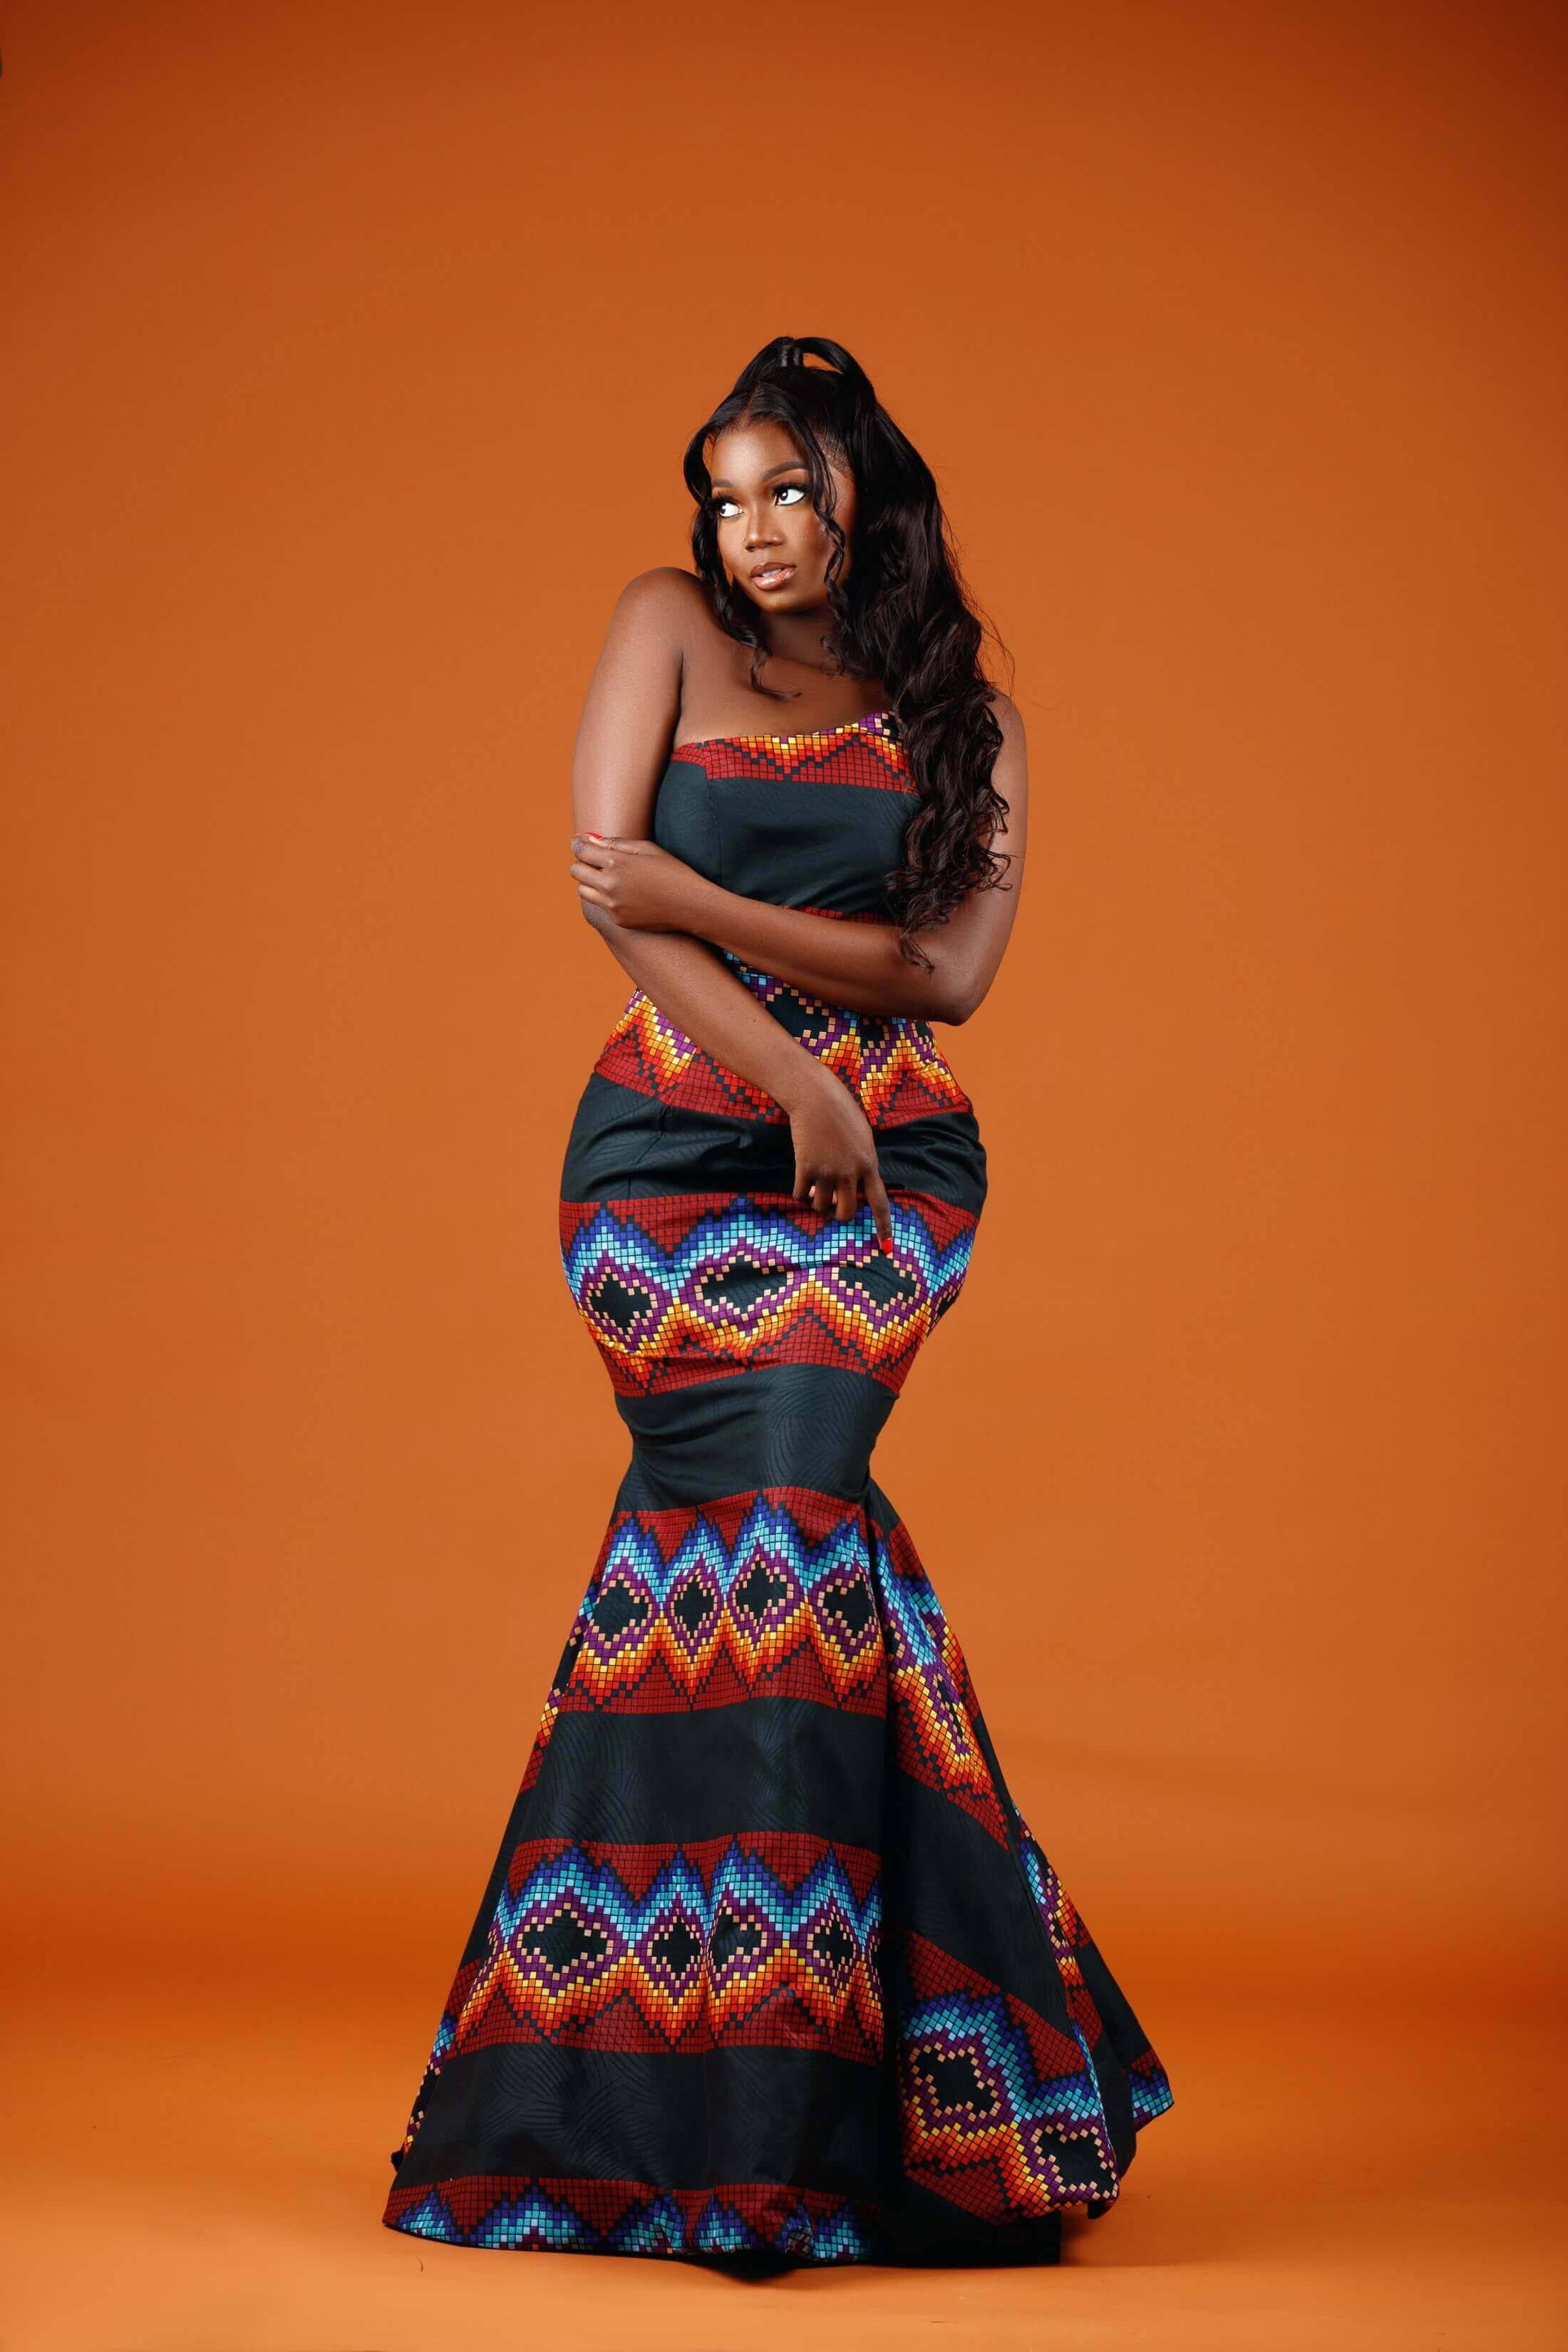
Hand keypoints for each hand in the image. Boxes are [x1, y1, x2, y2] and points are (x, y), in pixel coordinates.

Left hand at [569, 836, 703, 931]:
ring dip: (589, 882)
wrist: (691, 905)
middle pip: (576, 871)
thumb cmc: (673, 872)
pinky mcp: (618, 920)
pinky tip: (626, 894)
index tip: (577, 841)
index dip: (577, 843)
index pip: (581, 851)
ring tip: (607, 876)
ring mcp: (612, 905)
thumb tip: (590, 839)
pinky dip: (606, 898)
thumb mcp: (647, 849)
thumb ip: (616, 843)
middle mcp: (610, 885)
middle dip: (581, 863)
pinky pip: (601, 906)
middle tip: (592, 859)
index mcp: (617, 863)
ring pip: (583, 891)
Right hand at [783, 1068, 894, 1251]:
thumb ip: (862, 1164)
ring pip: (821, 1206)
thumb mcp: (863, 1137)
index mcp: (869, 1164)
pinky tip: (801, 1184)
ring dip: (816, 1202)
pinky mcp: (805, 1167)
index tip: (887, 1248)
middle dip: (839, 1214)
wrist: (815, 1097)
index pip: (880, 1203)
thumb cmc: (841, 1112)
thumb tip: (849, 1191)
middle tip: (833, 1205)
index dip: (883, 1227)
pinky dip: (800, 1194)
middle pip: (847, 1213)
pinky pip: (800, 1195)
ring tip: (814, 1189)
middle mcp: (850, 1172)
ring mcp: (827, 1171)